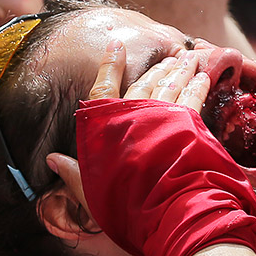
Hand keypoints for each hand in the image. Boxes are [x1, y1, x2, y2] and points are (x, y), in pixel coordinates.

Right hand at [46, 42, 212, 201]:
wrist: (162, 210)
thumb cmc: (122, 205)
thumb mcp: (89, 190)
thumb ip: (72, 172)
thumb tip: (52, 159)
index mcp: (105, 126)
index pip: (103, 88)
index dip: (109, 66)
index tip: (117, 45)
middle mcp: (132, 115)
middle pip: (143, 83)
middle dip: (155, 67)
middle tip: (167, 56)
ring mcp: (161, 116)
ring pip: (169, 84)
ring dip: (178, 69)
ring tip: (186, 57)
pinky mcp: (188, 122)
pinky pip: (193, 96)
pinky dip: (198, 83)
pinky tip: (203, 75)